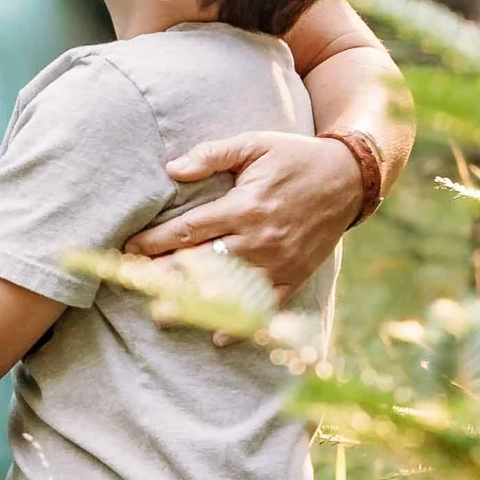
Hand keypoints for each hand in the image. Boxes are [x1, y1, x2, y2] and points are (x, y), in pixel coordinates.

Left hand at [124, 130, 367, 299]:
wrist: (349, 177)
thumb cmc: (294, 156)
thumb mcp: (254, 144)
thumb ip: (212, 154)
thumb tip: (172, 169)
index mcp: (244, 207)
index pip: (188, 230)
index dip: (155, 241)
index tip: (130, 248)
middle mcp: (259, 239)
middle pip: (202, 264)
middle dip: (164, 275)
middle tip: (133, 286)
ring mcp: (278, 262)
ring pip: (228, 289)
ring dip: (194, 303)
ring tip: (161, 316)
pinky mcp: (294, 275)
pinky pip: (265, 305)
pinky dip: (242, 323)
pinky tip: (218, 336)